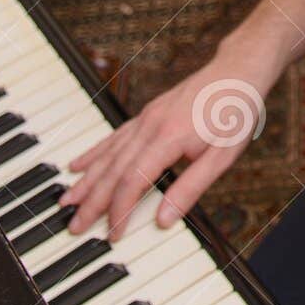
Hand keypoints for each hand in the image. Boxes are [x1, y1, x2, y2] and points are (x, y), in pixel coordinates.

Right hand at [62, 51, 269, 240]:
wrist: (238, 70)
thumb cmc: (234, 113)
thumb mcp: (222, 157)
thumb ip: (190, 189)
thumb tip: (163, 220)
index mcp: (168, 138)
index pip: (133, 181)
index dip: (120, 210)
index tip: (112, 234)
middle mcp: (150, 127)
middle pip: (113, 170)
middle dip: (91, 201)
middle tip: (74, 226)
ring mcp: (145, 118)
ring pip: (108, 154)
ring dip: (86, 180)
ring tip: (66, 201)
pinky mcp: (147, 114)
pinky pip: (114, 137)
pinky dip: (94, 153)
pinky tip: (78, 164)